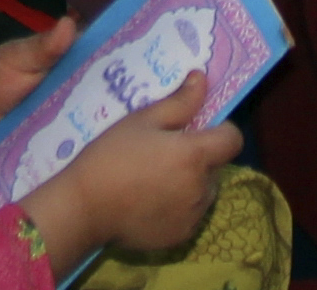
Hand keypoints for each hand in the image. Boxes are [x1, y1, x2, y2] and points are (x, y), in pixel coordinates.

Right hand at [38, 78, 246, 258]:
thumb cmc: (111, 157)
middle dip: (200, 157)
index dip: (220, 130)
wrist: (84, 208)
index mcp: (195, 155)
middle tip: (166, 153)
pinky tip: (151, 202)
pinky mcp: (181, 237)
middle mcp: (202, 188)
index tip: (197, 129)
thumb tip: (202, 78)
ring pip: (205, 191)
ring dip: (191, 183)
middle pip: (216, 166)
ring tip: (155, 179)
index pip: (233, 139)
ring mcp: (193, 216)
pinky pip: (191, 215)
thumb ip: (180, 102)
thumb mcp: (142, 120)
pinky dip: (180, 207)